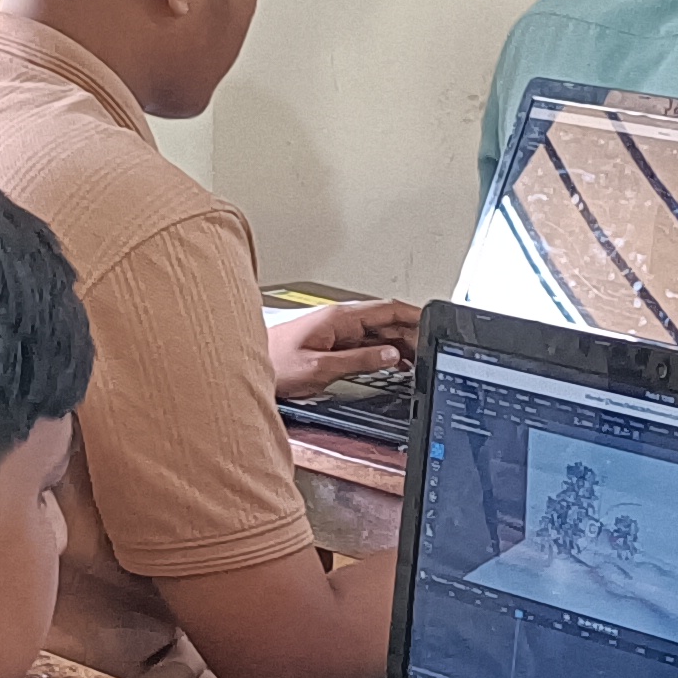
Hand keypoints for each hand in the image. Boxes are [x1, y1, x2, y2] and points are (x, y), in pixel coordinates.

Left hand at [268, 299, 420, 398]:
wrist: (244, 368)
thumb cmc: (273, 364)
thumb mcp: (320, 367)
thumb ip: (358, 361)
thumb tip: (389, 355)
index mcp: (339, 318)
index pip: (387, 308)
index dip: (414, 314)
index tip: (434, 321)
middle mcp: (339, 320)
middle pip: (386, 320)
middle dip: (411, 333)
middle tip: (430, 350)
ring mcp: (335, 331)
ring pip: (377, 332)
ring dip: (398, 344)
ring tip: (417, 360)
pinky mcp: (331, 344)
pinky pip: (365, 343)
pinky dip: (382, 351)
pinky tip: (392, 362)